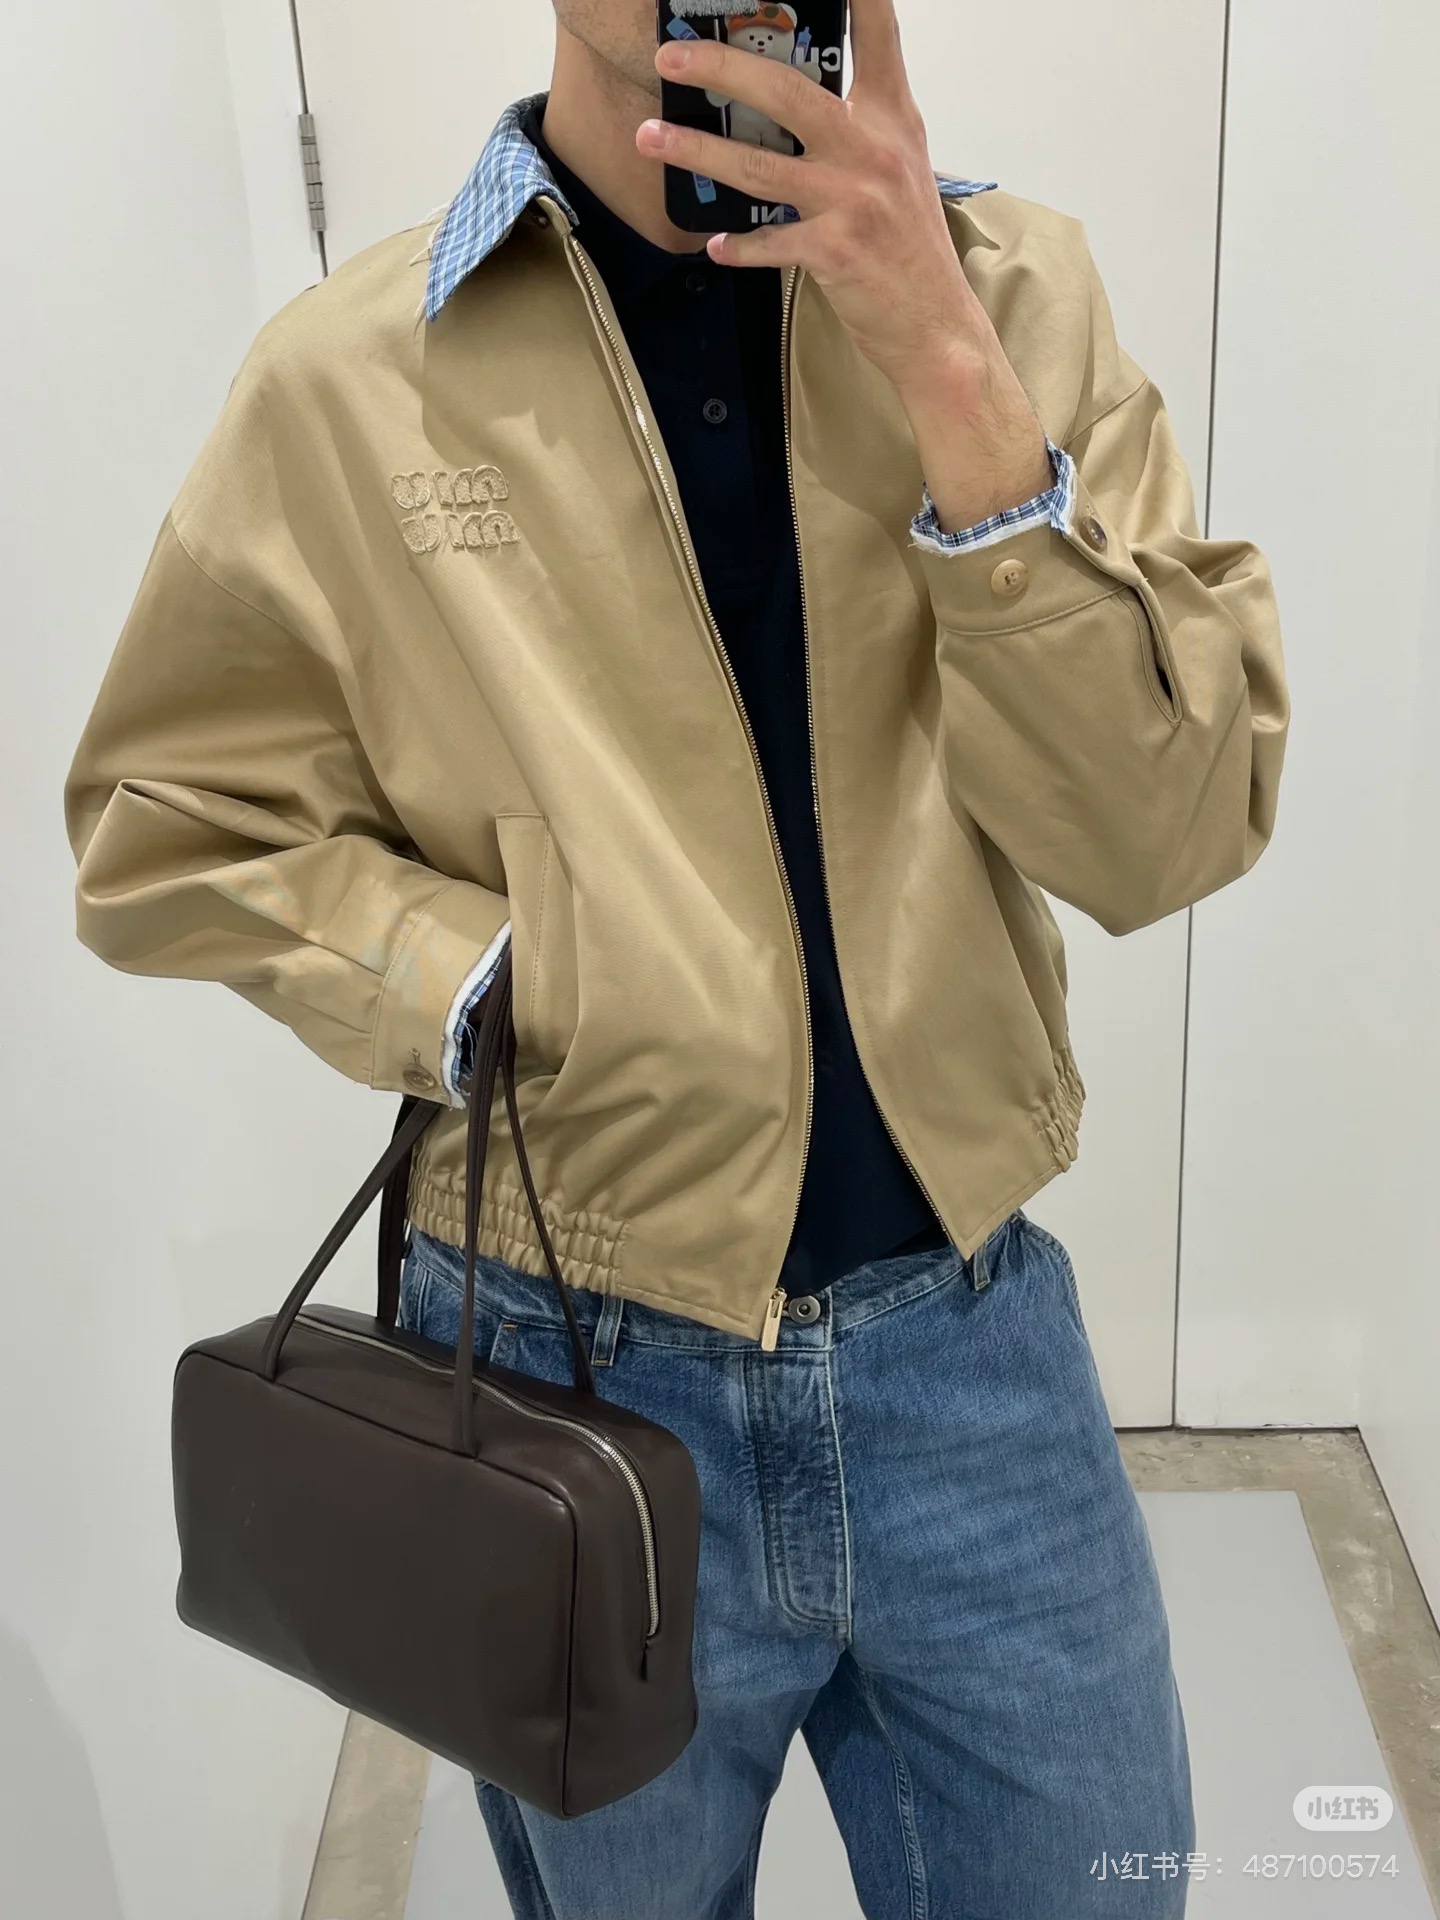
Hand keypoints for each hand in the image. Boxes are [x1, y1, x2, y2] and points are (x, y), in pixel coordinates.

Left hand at [641, 0, 1051, 529]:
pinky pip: (768, 240)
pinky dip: (738, 244)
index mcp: (893, 118)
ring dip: (697, 150)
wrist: (937, 325)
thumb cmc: (912, 249)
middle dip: (721, 68)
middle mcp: (873, 149)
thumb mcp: (901, 170)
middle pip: (787, 91)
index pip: (877, 34)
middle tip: (672, 56)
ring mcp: (853, 199)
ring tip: (651, 136)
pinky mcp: (835, 250)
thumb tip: (795, 104)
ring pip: (758, 165)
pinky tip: (714, 243)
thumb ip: (860, 128)